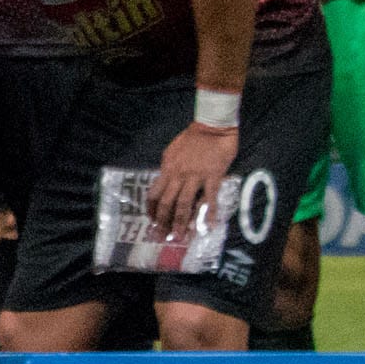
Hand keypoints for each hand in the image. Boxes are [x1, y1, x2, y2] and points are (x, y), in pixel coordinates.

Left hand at [149, 122, 235, 238]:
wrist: (212, 126)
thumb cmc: (192, 138)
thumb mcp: (172, 152)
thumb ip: (169, 168)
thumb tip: (165, 183)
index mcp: (167, 168)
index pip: (154, 193)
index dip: (152, 209)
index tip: (151, 222)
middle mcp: (178, 175)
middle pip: (166, 202)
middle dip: (162, 222)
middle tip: (160, 237)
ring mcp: (195, 177)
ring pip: (184, 204)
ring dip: (180, 222)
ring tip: (179, 237)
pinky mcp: (212, 177)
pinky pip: (209, 199)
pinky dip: (208, 214)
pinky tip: (207, 227)